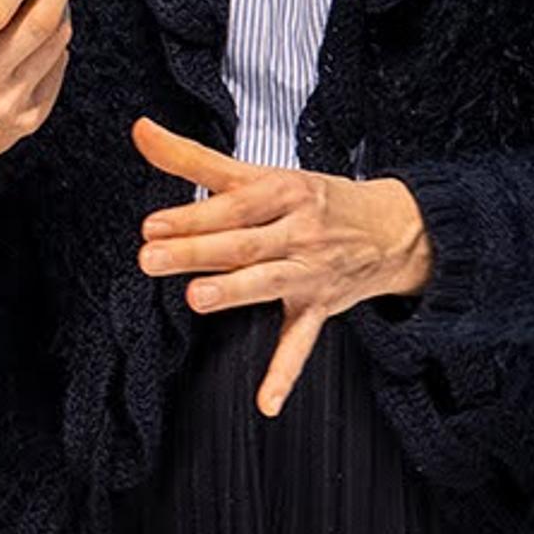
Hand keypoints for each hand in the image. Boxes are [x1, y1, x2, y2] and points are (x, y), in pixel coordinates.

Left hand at [130, 117, 433, 417]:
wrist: (392, 227)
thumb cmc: (313, 198)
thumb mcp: (261, 173)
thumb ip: (196, 158)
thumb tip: (140, 130)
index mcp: (284, 192)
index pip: (235, 204)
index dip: (194, 214)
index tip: (152, 223)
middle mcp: (299, 232)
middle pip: (244, 242)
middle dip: (198, 251)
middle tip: (151, 257)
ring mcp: (311, 273)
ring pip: (270, 283)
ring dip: (235, 292)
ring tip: (196, 299)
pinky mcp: (320, 308)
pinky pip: (302, 343)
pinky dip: (285, 374)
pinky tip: (265, 403)